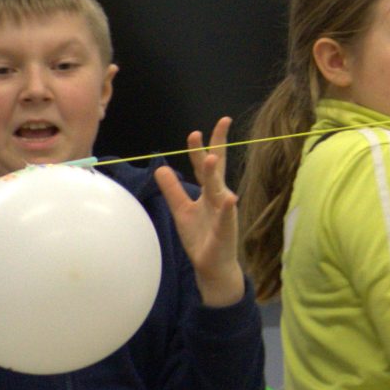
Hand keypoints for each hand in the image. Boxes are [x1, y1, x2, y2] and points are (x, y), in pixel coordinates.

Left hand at [154, 117, 243, 307]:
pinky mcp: (226, 230)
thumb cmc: (200, 237)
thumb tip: (160, 168)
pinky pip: (226, 217)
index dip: (202, 147)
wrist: (212, 265)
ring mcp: (224, 213)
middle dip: (217, 147)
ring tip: (212, 157)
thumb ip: (173, 190)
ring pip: (218, 189)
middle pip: (216, 169)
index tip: (196, 130)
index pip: (206, 165)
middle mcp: (219, 198)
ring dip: (215, 174)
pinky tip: (229, 198)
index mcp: (209, 192)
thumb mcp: (181, 210)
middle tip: (221, 124)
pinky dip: (227, 208)